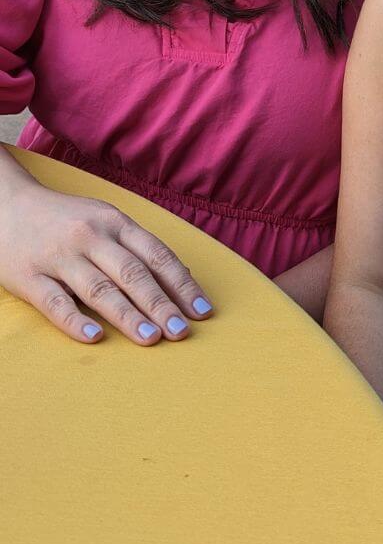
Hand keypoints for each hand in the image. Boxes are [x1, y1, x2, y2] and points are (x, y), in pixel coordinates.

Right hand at [0, 165, 212, 344]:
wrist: (7, 204)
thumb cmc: (66, 219)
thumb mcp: (104, 220)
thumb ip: (136, 246)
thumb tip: (180, 278)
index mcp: (114, 222)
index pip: (156, 255)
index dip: (182, 283)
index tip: (202, 311)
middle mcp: (90, 236)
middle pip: (132, 274)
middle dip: (161, 304)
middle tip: (182, 332)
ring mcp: (59, 256)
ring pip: (99, 289)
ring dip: (128, 316)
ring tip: (152, 338)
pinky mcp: (28, 276)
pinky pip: (55, 302)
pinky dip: (75, 321)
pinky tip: (95, 338)